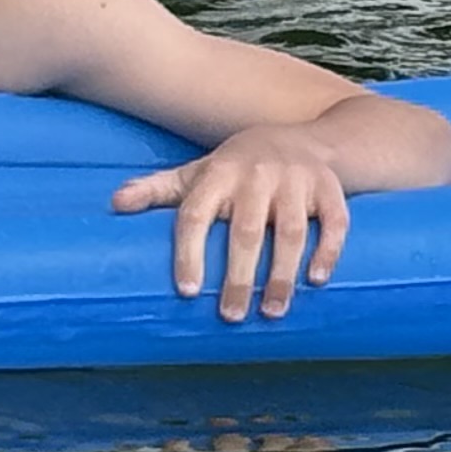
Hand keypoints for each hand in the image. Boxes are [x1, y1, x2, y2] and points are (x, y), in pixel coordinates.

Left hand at [115, 132, 350, 321]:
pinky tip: (316, 280)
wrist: (308, 136)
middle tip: (231, 315)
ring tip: (273, 311)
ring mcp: (298, 180)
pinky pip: (335, 221)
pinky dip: (328, 250)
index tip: (188, 292)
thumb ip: (158, 188)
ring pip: (292, 231)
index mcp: (219, 173)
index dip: (189, 254)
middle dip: (240, 276)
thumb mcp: (199, 171)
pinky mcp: (330, 188)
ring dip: (282, 273)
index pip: (197, 215)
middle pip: (247, 231)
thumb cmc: (241, 165)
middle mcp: (258, 174)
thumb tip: (115, 204)